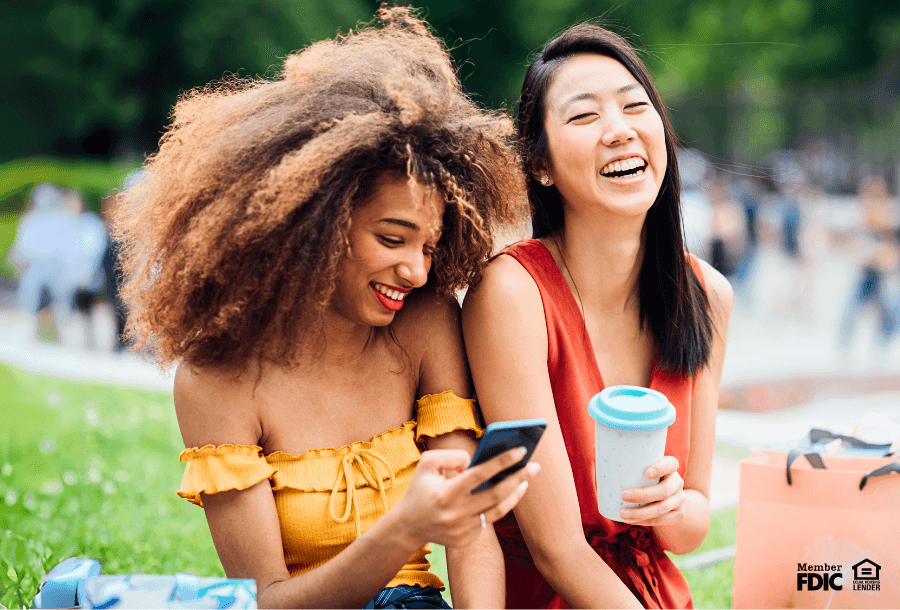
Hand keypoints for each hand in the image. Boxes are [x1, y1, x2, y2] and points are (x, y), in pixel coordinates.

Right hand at [397, 447, 539, 548]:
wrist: (408, 525)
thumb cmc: (421, 488)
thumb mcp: (427, 464)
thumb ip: (450, 456)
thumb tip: (475, 461)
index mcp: (446, 493)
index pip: (480, 474)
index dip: (502, 461)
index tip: (521, 450)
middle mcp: (456, 514)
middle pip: (496, 494)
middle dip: (519, 477)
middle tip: (535, 465)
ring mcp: (462, 531)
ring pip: (498, 511)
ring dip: (515, 493)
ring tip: (526, 479)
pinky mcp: (466, 541)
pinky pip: (488, 520)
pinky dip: (500, 505)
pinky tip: (509, 492)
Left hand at [618, 456, 684, 525]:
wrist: (664, 495)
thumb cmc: (643, 476)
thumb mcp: (638, 465)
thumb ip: (619, 455)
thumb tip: (595, 446)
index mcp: (670, 466)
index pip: (671, 464)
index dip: (661, 468)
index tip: (645, 473)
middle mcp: (677, 482)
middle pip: (664, 490)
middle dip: (643, 495)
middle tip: (623, 496)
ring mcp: (680, 499)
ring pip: (662, 508)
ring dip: (642, 513)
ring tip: (623, 514)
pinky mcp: (678, 514)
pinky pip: (663, 521)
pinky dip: (647, 522)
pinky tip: (633, 522)